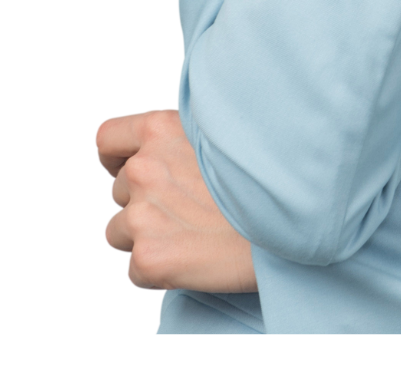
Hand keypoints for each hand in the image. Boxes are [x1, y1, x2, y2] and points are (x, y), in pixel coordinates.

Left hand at [96, 108, 256, 293]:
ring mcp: (142, 215)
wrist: (294, 220)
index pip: (107, 139)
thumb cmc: (269, 173)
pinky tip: (191, 258)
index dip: (118, 157)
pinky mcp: (148, 259)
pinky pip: (134, 270)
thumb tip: (170, 147)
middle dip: (143, 199)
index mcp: (160, 129)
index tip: (133, 167)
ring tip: (190, 233)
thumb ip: (183, 136)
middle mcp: (144, 168)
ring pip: (118, 231)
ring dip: (145, 234)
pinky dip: (157, 269)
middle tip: (186, 207)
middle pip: (118, 190)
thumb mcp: (223, 130)